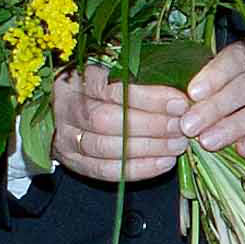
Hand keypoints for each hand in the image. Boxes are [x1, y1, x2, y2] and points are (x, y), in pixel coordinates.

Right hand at [49, 63, 183, 183]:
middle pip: (108, 120)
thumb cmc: (99, 87)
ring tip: (177, 145)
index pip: (113, 89)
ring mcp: (68, 138)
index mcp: (79, 79)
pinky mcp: (74, 163)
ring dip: (148, 148)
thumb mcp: (111, 72)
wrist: (63, 111)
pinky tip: (164, 163)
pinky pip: (106, 171)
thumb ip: (138, 79)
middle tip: (181, 127)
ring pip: (106, 147)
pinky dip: (138, 169)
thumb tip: (180, 90)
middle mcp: (68, 109)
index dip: (149, 98)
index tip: (179, 103)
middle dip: (151, 125)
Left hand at [177, 40, 244, 156]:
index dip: (215, 75)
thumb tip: (177, 102)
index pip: (237, 59)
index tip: (192, 93)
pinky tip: (243, 150)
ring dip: (234, 126)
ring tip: (208, 141)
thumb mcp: (234, 80)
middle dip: (216, 106)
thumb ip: (211, 85)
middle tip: (189, 126)